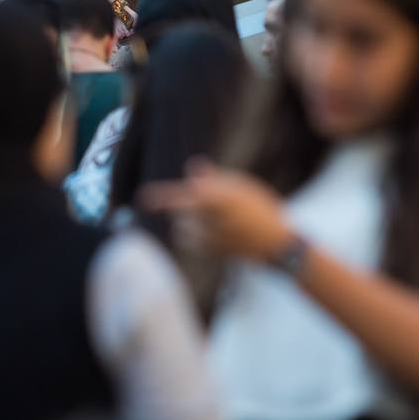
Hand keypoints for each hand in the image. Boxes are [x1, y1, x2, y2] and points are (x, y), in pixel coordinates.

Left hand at [139, 158, 294, 260]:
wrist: (275, 243)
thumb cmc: (260, 208)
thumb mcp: (241, 185)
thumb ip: (213, 178)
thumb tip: (192, 167)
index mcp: (219, 200)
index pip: (185, 196)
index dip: (162, 196)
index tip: (143, 198)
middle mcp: (212, 221)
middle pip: (181, 211)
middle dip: (185, 206)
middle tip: (209, 204)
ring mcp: (211, 239)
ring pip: (182, 227)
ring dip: (186, 221)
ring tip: (208, 218)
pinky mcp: (210, 253)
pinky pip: (189, 241)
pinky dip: (191, 235)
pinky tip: (206, 231)